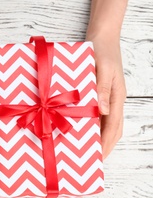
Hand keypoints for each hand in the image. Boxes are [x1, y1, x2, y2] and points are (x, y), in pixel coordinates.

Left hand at [87, 35, 126, 158]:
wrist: (102, 36)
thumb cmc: (102, 51)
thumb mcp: (102, 69)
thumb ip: (102, 89)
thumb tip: (102, 111)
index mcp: (116, 97)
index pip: (113, 127)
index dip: (106, 144)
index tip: (99, 158)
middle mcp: (112, 101)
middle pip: (111, 129)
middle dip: (103, 146)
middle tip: (91, 161)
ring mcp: (106, 98)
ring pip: (104, 123)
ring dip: (97, 137)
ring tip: (85, 150)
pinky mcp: (97, 94)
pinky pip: (96, 114)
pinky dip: (90, 125)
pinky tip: (80, 129)